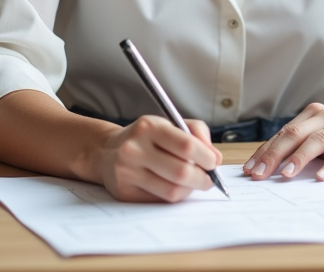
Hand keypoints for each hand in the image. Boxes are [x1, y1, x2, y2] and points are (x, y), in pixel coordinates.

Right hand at [93, 115, 222, 202]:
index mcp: (149, 127)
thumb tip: (216, 158)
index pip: (186, 145)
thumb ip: (197, 134)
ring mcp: (127, 172)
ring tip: (192, 182)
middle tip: (209, 179)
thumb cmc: (147, 138)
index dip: (206, 157)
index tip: (214, 162)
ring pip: (172, 191)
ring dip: (190, 189)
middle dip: (203, 178)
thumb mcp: (170, 124)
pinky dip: (174, 196)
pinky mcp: (124, 192)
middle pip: (181, 172)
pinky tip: (174, 186)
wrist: (107, 151)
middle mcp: (134, 148)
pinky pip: (160, 200)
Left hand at [242, 102, 323, 181]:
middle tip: (261, 174)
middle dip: (275, 155)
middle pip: (296, 134)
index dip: (266, 151)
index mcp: (312, 114)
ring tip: (286, 175)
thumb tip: (265, 165)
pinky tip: (321, 177)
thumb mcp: (319, 135)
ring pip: (318, 141)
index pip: (283, 133)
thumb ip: (298, 144)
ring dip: (300, 158)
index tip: (250, 169)